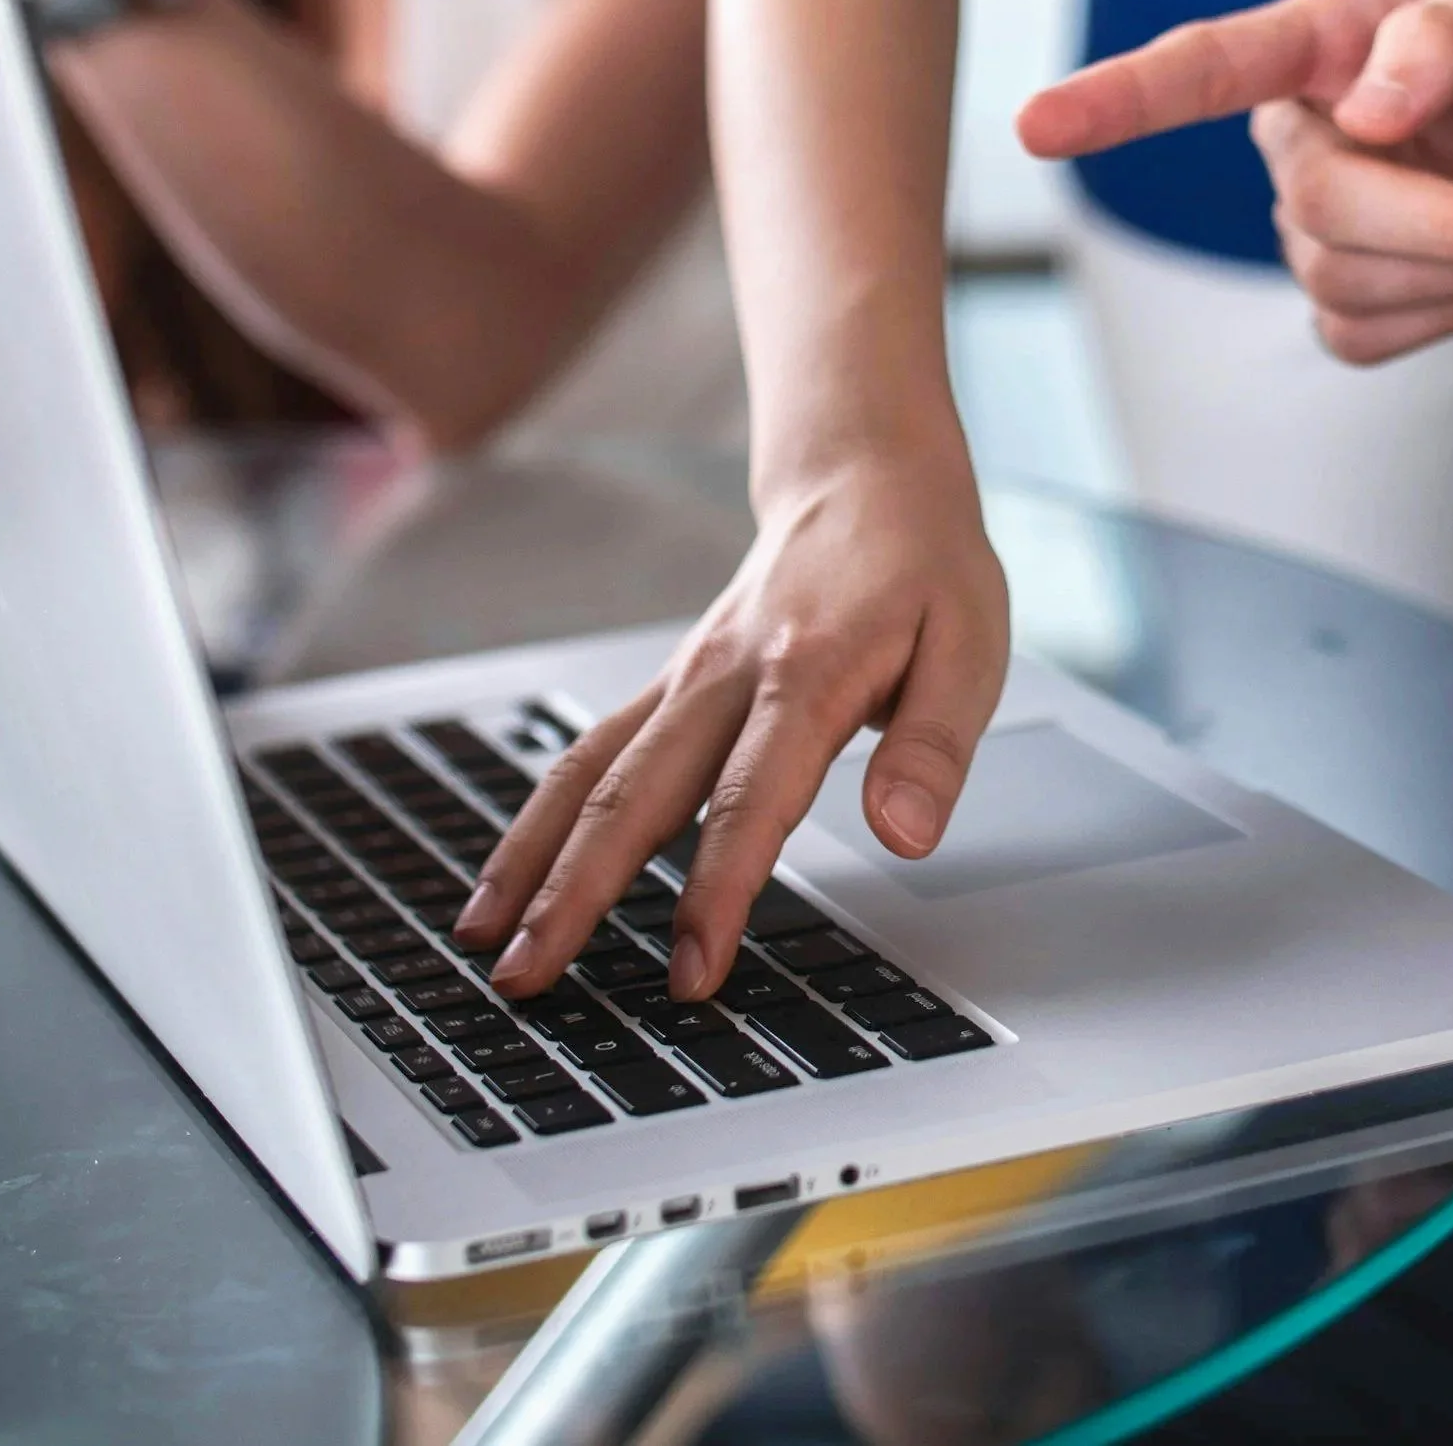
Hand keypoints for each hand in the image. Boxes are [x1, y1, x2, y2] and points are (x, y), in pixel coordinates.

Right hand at [457, 451, 1009, 998]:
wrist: (864, 475)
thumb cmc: (922, 567)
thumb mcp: (971, 647)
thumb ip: (933, 747)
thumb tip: (905, 834)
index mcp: (807, 674)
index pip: (749, 800)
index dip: (718, 891)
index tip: (692, 971)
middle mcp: (724, 677)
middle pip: (633, 795)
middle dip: (575, 894)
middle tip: (529, 978)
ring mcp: (684, 680)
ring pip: (587, 773)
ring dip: (532, 860)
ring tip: (481, 940)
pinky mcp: (668, 687)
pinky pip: (588, 753)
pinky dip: (540, 819)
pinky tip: (509, 877)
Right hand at [1018, 0, 1452, 364]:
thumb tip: (1368, 108)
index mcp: (1323, 39)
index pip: (1202, 68)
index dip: (1115, 100)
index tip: (1034, 126)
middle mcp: (1299, 130)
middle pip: (1319, 202)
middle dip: (1444, 223)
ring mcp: (1314, 224)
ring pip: (1343, 278)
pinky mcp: (1345, 303)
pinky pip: (1366, 335)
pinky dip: (1449, 315)